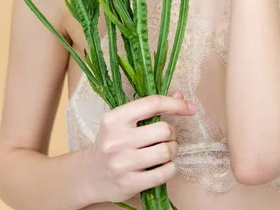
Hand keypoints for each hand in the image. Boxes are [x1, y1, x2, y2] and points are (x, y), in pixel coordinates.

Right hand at [83, 90, 195, 204]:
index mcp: (115, 118)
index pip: (152, 104)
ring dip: (172, 150)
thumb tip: (180, 96)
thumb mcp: (124, 121)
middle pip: (163, 130)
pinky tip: (163, 165)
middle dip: (172, 133)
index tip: (189, 107)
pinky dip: (170, 168)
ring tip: (165, 151)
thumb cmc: (111, 142)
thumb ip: (151, 108)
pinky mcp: (129, 183)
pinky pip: (164, 172)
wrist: (89, 174)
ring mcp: (122, 163)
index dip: (175, 104)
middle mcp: (117, 139)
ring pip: (166, 151)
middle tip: (167, 137)